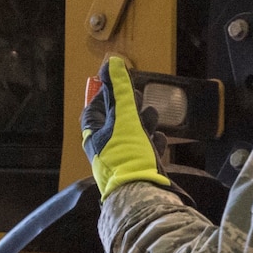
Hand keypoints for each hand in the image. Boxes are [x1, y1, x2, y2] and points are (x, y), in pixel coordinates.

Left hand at [81, 56, 171, 196]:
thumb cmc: (127, 154)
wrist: (142, 192)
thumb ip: (119, 89)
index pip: (93, 107)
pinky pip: (145, 147)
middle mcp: (105, 146)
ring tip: (152, 121)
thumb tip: (111, 61)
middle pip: (116, 118)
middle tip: (139, 97)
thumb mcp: (123, 116)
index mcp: (93, 134)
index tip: (120, 83)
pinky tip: (158, 141)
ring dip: (145, 122)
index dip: (106, 93)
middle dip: (131, 106)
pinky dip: (153, 141)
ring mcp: (123, 157)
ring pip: (133, 131)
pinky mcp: (139, 165)